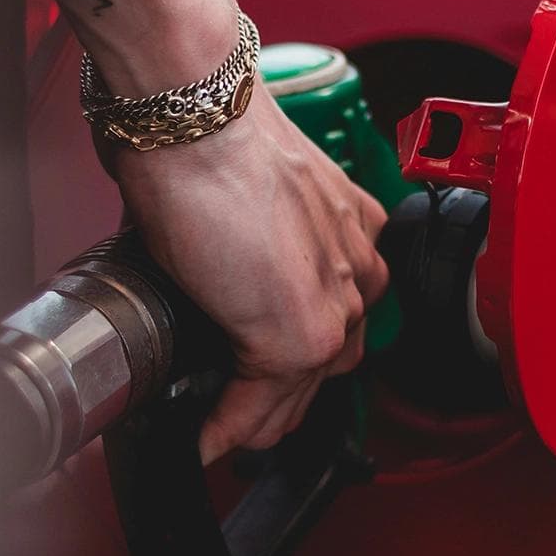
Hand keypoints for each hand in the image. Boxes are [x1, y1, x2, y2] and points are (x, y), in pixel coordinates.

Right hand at [112, 83, 388, 464]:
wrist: (198, 120)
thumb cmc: (212, 136)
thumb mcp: (255, 195)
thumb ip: (258, 238)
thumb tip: (217, 262)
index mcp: (354, 230)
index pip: (338, 314)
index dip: (300, 350)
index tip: (266, 368)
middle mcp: (357, 270)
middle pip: (330, 361)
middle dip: (285, 391)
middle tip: (240, 407)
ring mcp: (336, 306)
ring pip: (304, 390)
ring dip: (261, 415)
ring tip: (223, 427)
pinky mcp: (298, 336)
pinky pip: (263, 402)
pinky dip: (228, 425)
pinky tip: (204, 435)